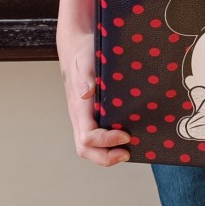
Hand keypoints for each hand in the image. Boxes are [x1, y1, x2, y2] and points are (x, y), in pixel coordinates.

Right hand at [60, 31, 131, 165]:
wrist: (76, 47)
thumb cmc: (82, 54)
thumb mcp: (87, 60)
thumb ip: (86, 77)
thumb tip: (86, 93)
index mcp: (79, 108)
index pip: (88, 137)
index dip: (106, 142)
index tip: (126, 135)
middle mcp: (79, 118)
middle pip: (85, 150)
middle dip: (105, 158)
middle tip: (127, 154)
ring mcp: (84, 119)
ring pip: (89, 148)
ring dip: (107, 154)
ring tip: (128, 151)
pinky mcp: (90, 117)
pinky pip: (96, 138)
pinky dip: (109, 146)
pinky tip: (127, 139)